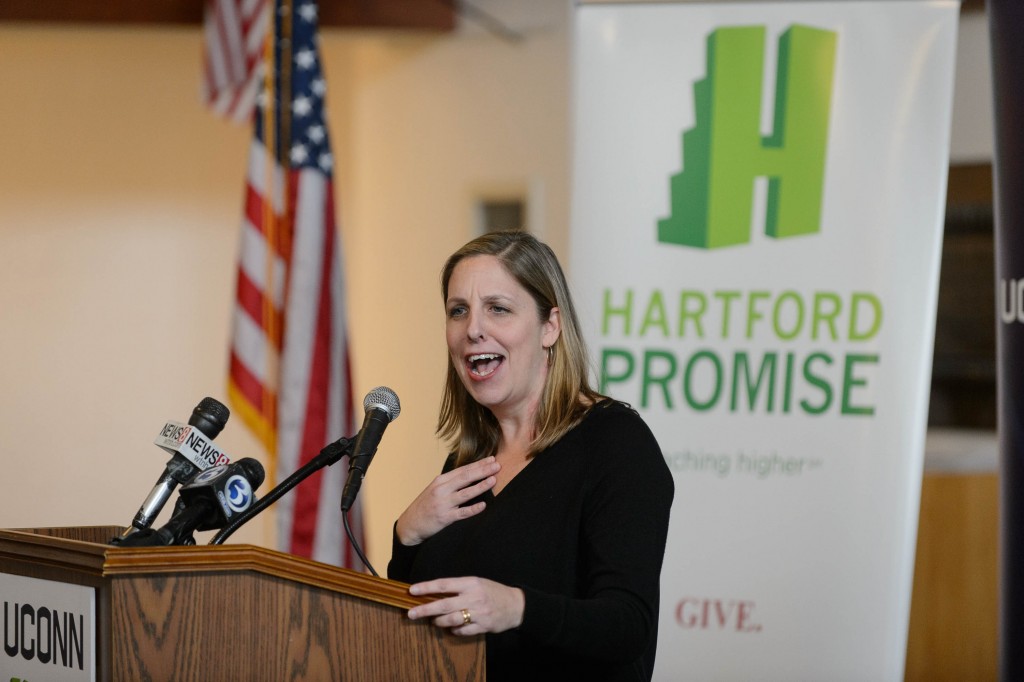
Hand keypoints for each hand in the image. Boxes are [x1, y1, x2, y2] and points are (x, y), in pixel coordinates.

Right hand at [395, 456, 499, 545]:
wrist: (410, 525)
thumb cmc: (425, 506)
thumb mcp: (435, 490)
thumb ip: (451, 483)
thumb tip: (472, 475)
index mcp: (440, 481)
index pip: (463, 470)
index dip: (478, 464)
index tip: (492, 460)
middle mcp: (442, 490)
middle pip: (465, 477)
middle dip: (482, 470)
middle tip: (498, 465)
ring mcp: (443, 504)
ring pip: (465, 493)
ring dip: (480, 486)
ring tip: (493, 480)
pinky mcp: (445, 518)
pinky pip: (462, 513)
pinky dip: (473, 509)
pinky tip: (484, 505)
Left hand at [407, 576, 524, 634]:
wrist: (516, 604)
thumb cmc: (493, 591)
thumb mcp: (477, 583)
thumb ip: (459, 587)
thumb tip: (436, 593)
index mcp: (471, 583)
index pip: (444, 584)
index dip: (427, 587)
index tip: (412, 590)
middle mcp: (473, 597)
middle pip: (444, 604)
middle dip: (425, 609)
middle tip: (411, 613)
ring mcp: (478, 613)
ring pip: (451, 619)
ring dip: (439, 621)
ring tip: (433, 621)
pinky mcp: (483, 626)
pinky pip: (462, 631)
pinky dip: (454, 630)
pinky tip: (452, 628)